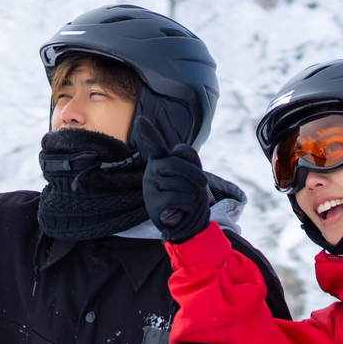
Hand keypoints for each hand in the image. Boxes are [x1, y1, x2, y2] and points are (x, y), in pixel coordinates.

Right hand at [133, 117, 210, 242]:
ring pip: (181, 183)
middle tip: (203, 183)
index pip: (155, 145)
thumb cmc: (186, 193)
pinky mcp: (153, 204)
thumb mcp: (191, 174)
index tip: (140, 120)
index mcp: (160, 160)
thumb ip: (189, 160)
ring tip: (187, 199)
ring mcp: (150, 188)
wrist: (184, 222)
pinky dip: (189, 203)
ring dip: (192, 193)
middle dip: (195, 173)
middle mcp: (151, 171)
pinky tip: (184, 207)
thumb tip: (184, 154)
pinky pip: (179, 197)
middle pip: (176, 163)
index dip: (148, 133)